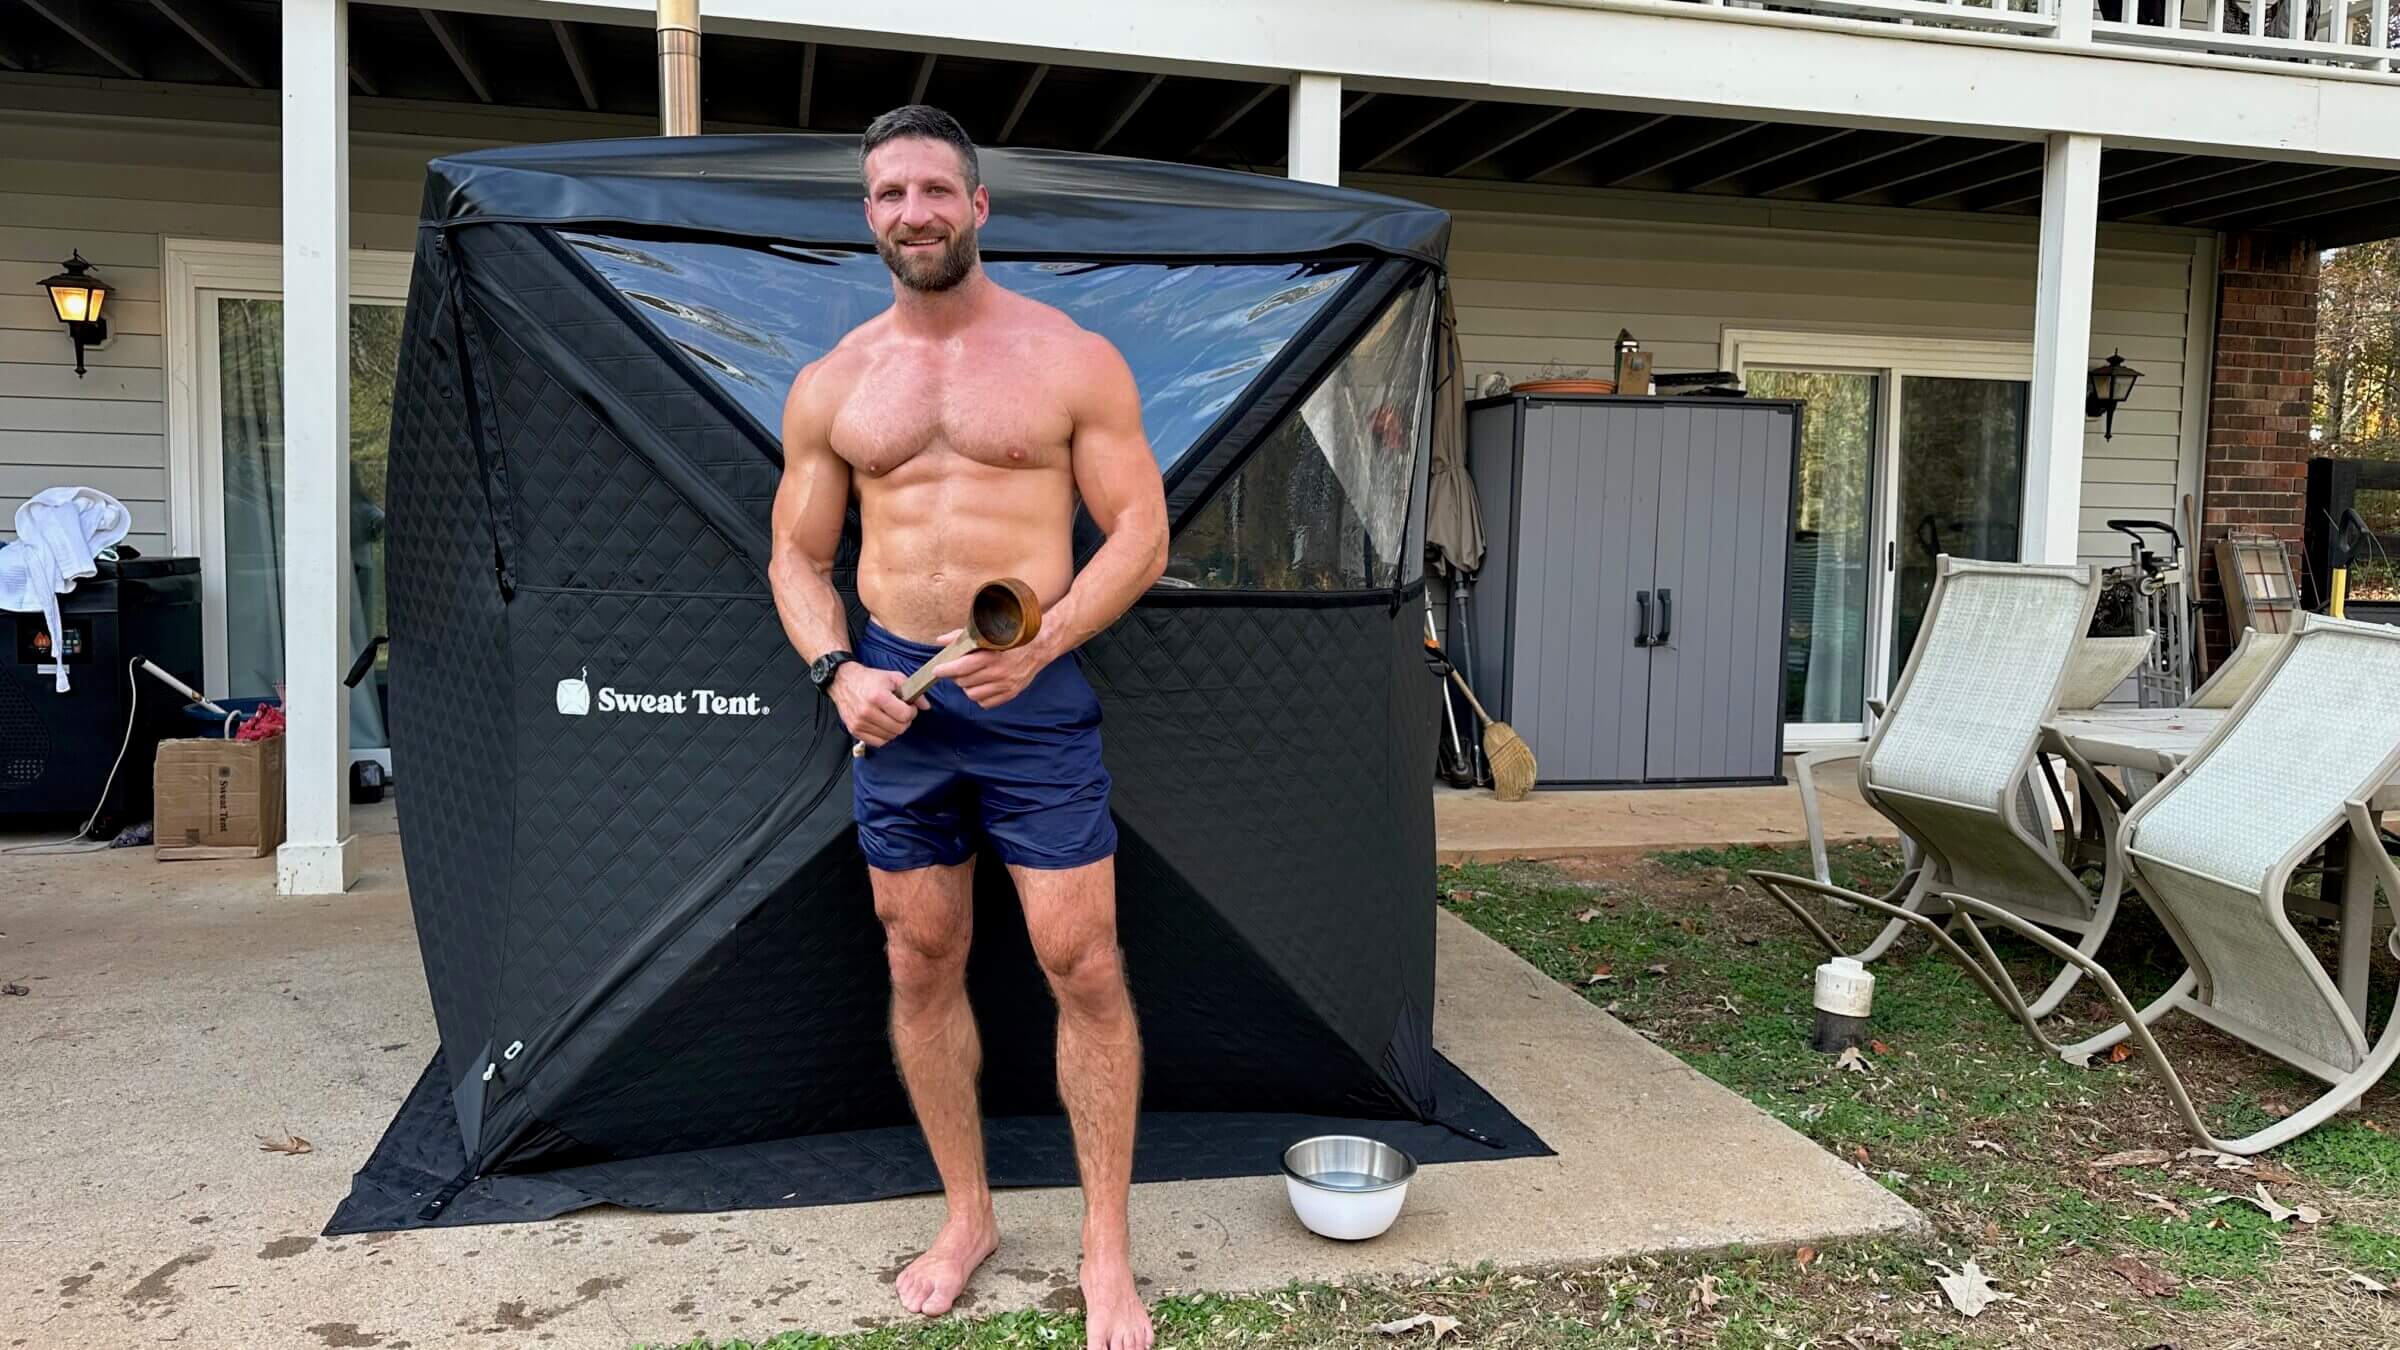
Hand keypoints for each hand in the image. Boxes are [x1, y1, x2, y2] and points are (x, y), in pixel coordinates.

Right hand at [832, 663, 926, 746]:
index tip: (909, 706)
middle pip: (899, 728)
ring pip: (890, 737)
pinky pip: (878, 742)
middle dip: (905, 721)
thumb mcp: (894, 678)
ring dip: (895, 728)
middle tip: (902, 712)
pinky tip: (883, 724)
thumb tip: (926, 706)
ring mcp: (859, 722)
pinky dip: (884, 736)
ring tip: (891, 717)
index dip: (912, 712)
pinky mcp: (854, 730)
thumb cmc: (869, 679)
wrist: (843, 682)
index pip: (904, 715)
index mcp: (877, 696)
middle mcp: (867, 711)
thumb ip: (913, 691)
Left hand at [928, 632, 1052, 708]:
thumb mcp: (986, 633)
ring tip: (970, 677)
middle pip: (964, 682)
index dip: (946, 670)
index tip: (937, 670)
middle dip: (956, 676)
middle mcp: (999, 673)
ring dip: (967, 686)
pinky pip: (984, 702)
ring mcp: (1005, 685)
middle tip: (956, 669)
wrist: (1038, 646)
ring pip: (972, 694)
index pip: (961, 667)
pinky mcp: (1010, 694)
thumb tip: (940, 641)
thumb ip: (961, 637)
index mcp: (992, 656)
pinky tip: (982, 684)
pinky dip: (979, 695)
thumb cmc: (1009, 637)